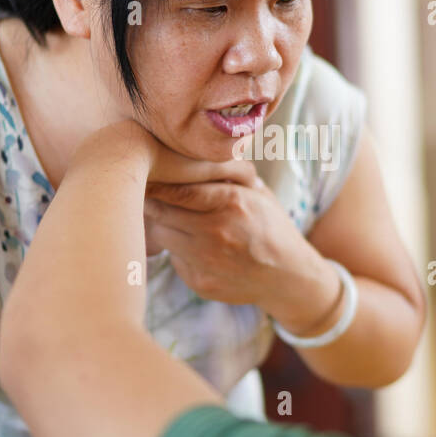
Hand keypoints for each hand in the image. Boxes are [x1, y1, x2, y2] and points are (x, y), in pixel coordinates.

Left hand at [144, 164, 325, 314]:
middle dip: (152, 201)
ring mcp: (206, 260)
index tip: (147, 175)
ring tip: (173, 219)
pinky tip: (193, 246)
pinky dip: (176, 249)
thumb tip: (190, 155)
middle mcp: (216, 232)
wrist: (289, 276)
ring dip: (163, 225)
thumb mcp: (257, 193)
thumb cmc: (271, 227)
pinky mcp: (199, 282)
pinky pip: (173, 258)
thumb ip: (227, 176)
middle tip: (146, 194)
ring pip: (162, 235)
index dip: (158, 183)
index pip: (179, 190)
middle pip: (162, 212)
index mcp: (232, 203)